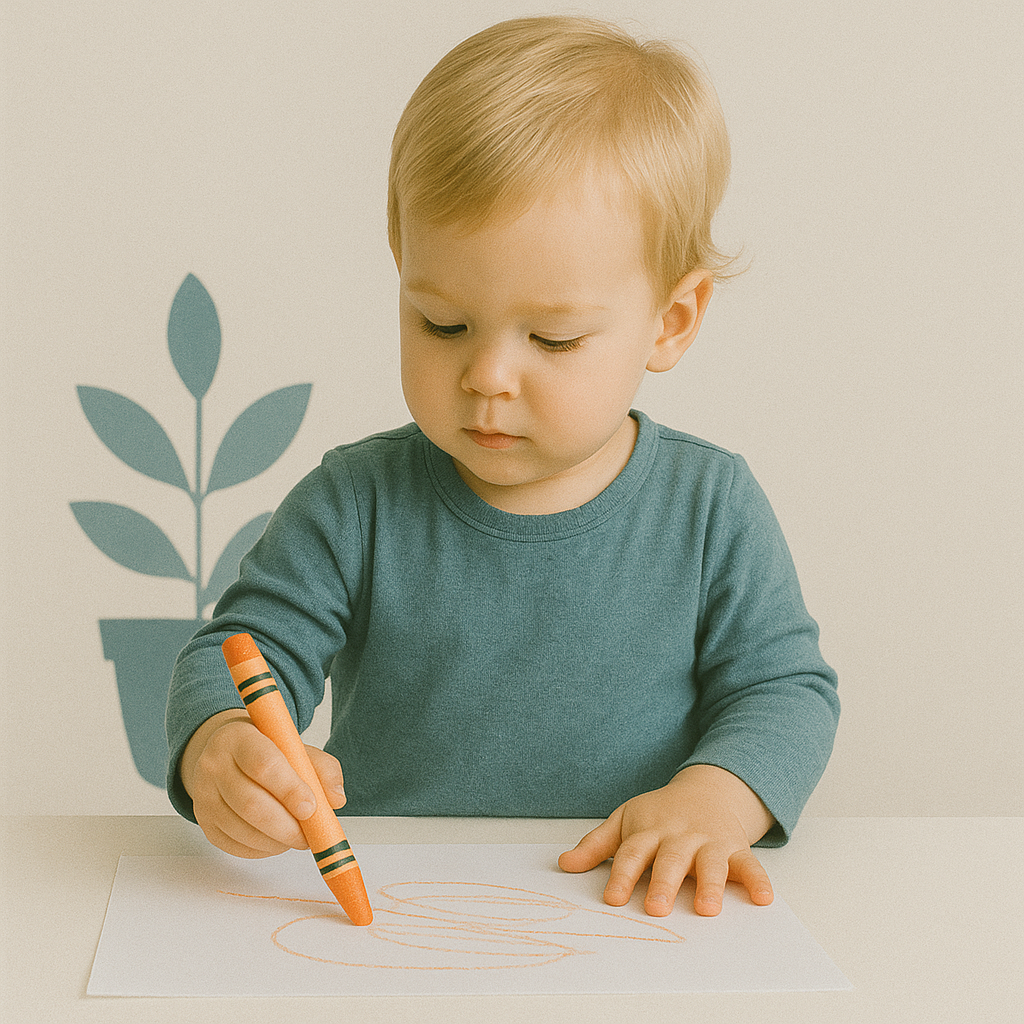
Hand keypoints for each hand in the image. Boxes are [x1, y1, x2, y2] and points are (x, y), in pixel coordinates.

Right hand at [180, 709, 347, 858]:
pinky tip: (277, 840)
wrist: (226, 753)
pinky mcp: (204, 823)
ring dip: (277, 841)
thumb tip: (337, 798)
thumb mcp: (295, 747)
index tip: (311, 808)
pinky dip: (263, 849)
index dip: (290, 789)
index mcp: (239, 738)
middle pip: (250, 804)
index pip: (263, 765)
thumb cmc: (266, 750)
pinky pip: (235, 846)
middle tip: (310, 835)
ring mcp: (204, 796)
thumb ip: (322, 768)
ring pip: (242, 829)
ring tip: (297, 837)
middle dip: (287, 827)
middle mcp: (214, 766)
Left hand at [558, 764, 774, 916]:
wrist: (706, 790)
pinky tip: (763, 898)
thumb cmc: (660, 814)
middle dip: (663, 883)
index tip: (611, 899)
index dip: (621, 876)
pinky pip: (749, 864)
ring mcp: (709, 841)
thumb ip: (596, 845)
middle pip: (670, 860)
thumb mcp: (625, 821)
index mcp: (649, 831)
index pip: (632, 854)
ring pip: (710, 863)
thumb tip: (563, 863)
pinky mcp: (735, 847)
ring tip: (707, 908)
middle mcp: (679, 836)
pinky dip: (758, 880)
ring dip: (710, 884)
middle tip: (655, 909)